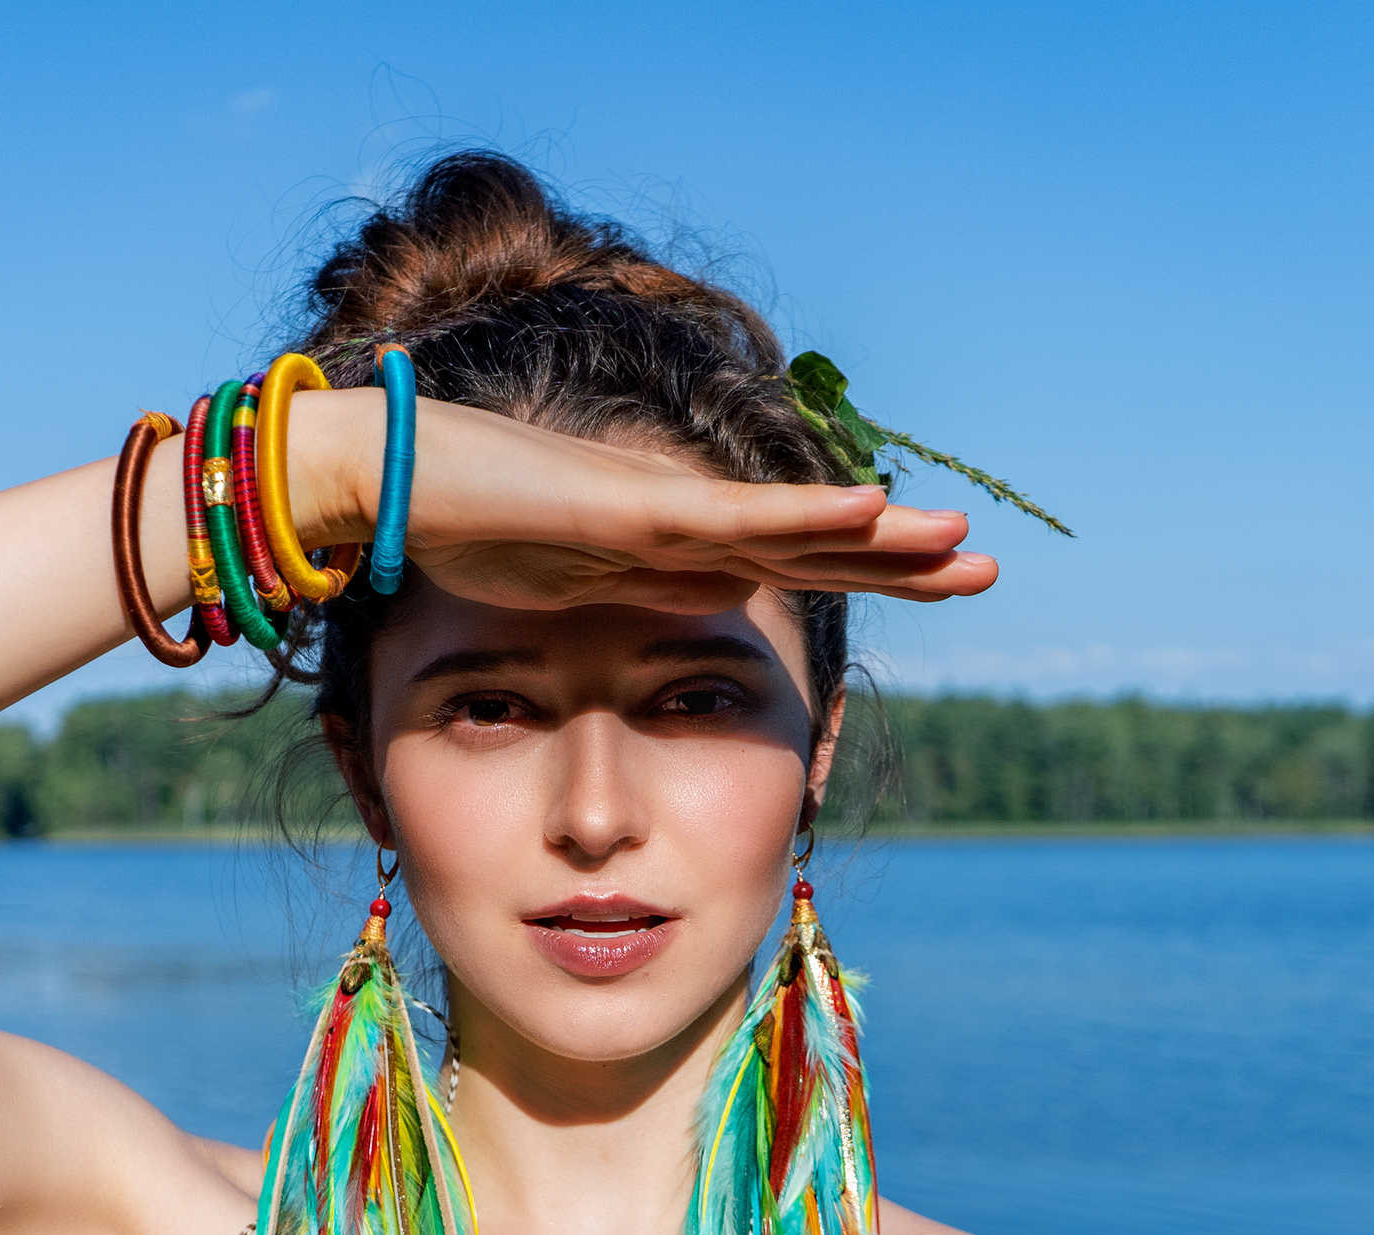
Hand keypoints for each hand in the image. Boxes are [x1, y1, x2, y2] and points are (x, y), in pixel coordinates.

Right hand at [289, 389, 997, 614]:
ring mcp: (658, 512)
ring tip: (961, 543)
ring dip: (878, 535)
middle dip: (899, 559)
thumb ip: (642, 594)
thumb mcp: (573, 587)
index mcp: (670, 550)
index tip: (933, 585)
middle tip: (984, 568)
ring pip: (791, 529)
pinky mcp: (628, 509)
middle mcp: (679, 525)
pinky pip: (729, 521)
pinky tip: (869, 512)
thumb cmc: (463, 527)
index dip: (861, 572)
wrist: (388, 482)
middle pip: (810, 543)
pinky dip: (800, 517)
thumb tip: (710, 612)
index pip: (787, 565)